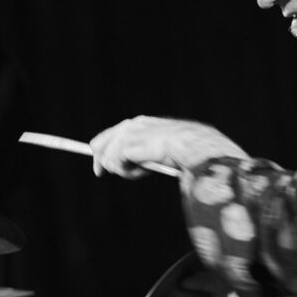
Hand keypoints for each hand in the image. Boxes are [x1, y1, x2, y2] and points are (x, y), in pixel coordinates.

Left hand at [89, 116, 248, 177]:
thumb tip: (146, 165)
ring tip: (138, 174)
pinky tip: (141, 173)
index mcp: (145, 123)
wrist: (197, 146)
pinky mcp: (128, 145)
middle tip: (99, 172)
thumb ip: (154, 155)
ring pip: (107, 155)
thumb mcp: (169, 151)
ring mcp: (130, 134)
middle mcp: (134, 125)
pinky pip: (114, 163)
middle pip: (103, 141)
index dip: (107, 146)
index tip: (102, 161)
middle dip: (101, 158)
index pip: (118, 132)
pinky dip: (126, 172)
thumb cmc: (191, 150)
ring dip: (119, 169)